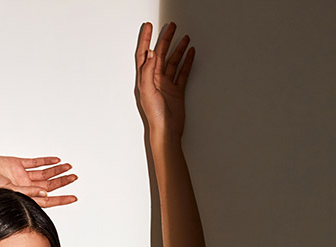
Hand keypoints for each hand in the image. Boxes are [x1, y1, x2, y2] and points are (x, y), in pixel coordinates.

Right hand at [0, 155, 77, 207]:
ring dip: (56, 170)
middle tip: (74, 178)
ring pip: (44, 173)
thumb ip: (28, 191)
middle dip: (62, 182)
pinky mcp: (17, 163)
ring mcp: (21, 175)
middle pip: (48, 185)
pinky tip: (55, 159)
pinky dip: (45, 161)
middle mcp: (25, 187)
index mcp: (24, 196)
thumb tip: (45, 193)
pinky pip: (35, 163)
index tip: (73, 197)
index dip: (61, 199)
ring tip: (68, 167)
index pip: (47, 199)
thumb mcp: (9, 190)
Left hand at [135, 22, 194, 136]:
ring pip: (173, 61)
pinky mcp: (177, 90)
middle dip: (165, 39)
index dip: (146, 39)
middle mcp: (155, 80)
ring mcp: (167, 84)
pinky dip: (187, 62)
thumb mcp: (148, 91)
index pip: (144, 54)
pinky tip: (190, 53)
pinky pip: (182, 72)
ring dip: (178, 49)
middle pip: (160, 54)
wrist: (167, 130)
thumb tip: (150, 53)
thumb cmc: (155, 115)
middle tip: (171, 27)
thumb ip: (148, 71)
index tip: (149, 27)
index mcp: (145, 79)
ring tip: (185, 37)